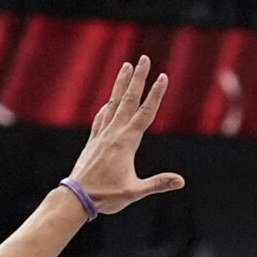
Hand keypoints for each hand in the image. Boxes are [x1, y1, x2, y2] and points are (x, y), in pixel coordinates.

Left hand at [67, 57, 186, 211]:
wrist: (76, 197)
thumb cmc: (106, 196)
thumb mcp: (135, 191)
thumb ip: (158, 184)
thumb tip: (181, 181)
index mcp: (127, 142)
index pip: (146, 113)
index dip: (156, 94)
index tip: (163, 76)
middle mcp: (114, 133)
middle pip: (129, 100)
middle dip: (138, 78)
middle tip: (144, 59)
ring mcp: (102, 135)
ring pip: (113, 103)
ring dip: (121, 84)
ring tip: (126, 66)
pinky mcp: (93, 141)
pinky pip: (101, 118)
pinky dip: (107, 107)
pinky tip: (108, 103)